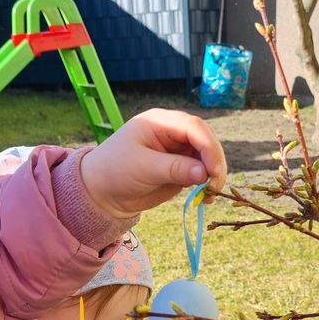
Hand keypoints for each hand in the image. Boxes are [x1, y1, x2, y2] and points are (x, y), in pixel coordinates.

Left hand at [80, 109, 226, 218]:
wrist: (103, 192)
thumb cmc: (115, 171)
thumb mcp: (143, 168)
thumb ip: (174, 169)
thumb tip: (204, 173)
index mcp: (161, 122)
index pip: (194, 127)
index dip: (208, 147)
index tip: (212, 171)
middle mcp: (174, 133)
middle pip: (206, 140)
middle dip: (215, 162)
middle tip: (215, 186)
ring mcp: (179, 150)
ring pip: (208, 157)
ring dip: (214, 174)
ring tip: (210, 194)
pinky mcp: (182, 168)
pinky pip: (202, 173)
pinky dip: (208, 184)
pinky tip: (206, 197)